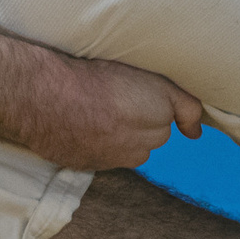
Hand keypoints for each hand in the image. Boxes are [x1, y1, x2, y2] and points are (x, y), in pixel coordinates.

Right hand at [21, 56, 203, 171]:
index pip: (181, 113)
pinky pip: (110, 157)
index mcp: (160, 111)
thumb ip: (179, 102)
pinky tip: (86, 126)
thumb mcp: (141, 73)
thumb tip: (196, 133)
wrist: (44, 97)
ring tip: (99, 111)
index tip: (146, 96)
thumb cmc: (88, 76)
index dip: (162, 101)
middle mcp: (146, 140)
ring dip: (123, 134)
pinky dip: (102, 145)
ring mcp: (120, 156)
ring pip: (134, 148)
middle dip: (143, 118)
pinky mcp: (97, 166)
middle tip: (116, 97)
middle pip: (156, 132)